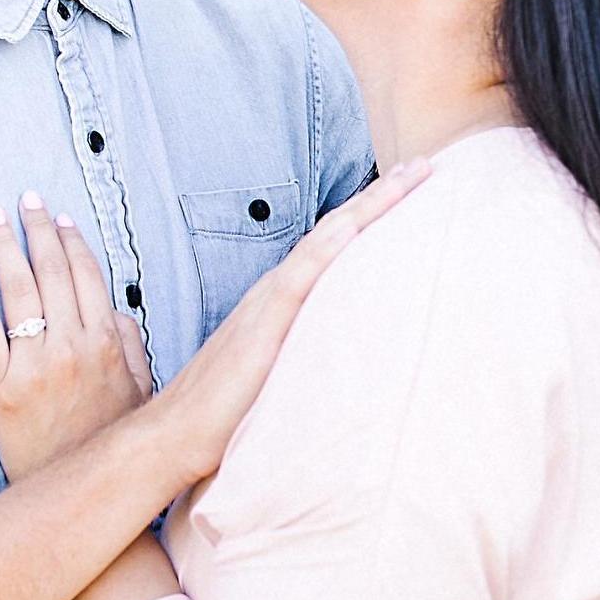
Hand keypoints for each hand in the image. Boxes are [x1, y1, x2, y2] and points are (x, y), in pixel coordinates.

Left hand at [0, 193, 152, 480]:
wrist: (72, 494)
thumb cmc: (106, 441)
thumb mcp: (138, 391)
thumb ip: (129, 345)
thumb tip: (114, 310)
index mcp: (106, 345)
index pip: (87, 276)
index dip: (73, 241)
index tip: (62, 217)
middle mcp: (71, 348)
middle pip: (51, 272)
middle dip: (38, 228)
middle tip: (25, 199)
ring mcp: (33, 366)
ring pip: (18, 290)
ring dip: (6, 244)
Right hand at [151, 159, 429, 486]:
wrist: (174, 434)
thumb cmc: (223, 414)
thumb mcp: (278, 375)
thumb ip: (309, 355)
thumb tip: (350, 360)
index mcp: (283, 299)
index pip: (335, 246)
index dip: (371, 214)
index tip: (411, 188)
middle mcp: (277, 290)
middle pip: (337, 231)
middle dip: (381, 197)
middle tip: (425, 165)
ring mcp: (269, 303)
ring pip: (326, 242)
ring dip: (367, 208)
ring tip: (407, 180)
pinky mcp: (262, 328)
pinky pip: (299, 280)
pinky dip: (325, 249)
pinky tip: (351, 228)